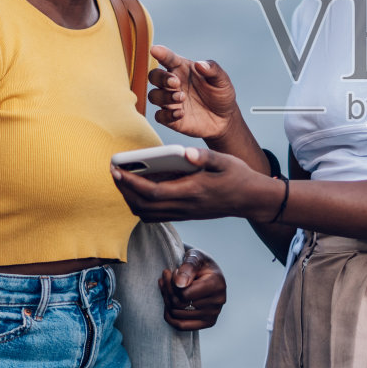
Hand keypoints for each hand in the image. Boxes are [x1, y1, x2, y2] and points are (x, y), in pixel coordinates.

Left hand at [112, 146, 282, 224]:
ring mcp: (184, 213)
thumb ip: (204, 156)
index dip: (130, 182)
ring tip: (124, 181)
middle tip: (115, 172)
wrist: (251, 200)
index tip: (116, 170)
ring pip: (147, 214)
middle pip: (143, 206)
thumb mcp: (224, 161)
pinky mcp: (185, 214)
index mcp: (191, 191)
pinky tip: (142, 190)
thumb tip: (185, 152)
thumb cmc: (238, 177)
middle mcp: (185, 206)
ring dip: (131, 200)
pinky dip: (142, 205)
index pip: (151, 191)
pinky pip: (156, 215)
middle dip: (124, 191)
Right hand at [148, 44, 238, 140]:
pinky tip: (181, 113)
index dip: (161, 53)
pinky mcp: (171, 119)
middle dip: (161, 78)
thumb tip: (199, 64)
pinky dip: (167, 115)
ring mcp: (170, 101)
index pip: (168, 58)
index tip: (155, 50)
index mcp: (182, 69)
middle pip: (154, 76)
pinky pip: (159, 116)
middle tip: (176, 82)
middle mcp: (173, 84)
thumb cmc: (221, 94)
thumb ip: (213, 70)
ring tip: (182, 97)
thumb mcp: (222, 80)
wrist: (225, 119)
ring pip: (153, 96)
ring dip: (164, 96)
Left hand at [158, 246, 226, 330]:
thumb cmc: (199, 262)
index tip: (173, 271)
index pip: (184, 294)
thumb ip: (188, 266)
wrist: (206, 271)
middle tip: (165, 278)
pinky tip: (167, 303)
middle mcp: (218, 301)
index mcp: (217, 284)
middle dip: (167, 290)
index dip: (172, 283)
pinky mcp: (207, 322)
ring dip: (167, 300)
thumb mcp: (194, 256)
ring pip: (177, 314)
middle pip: (179, 304)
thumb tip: (180, 284)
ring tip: (166, 287)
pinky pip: (181, 326)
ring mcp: (213, 314)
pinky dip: (170, 316)